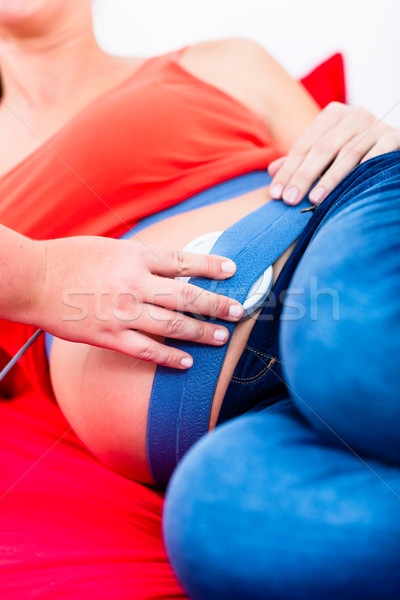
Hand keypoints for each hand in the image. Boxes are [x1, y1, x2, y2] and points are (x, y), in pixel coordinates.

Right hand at [31, 236, 242, 368]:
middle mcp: (134, 284)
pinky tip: (187, 362)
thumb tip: (173, 270)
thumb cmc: (71, 258)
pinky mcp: (110, 337)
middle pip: (187, 295)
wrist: (34, 279)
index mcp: (135, 256)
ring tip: (222, 336)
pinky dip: (170, 357)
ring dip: (202, 332)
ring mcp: (123, 312)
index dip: (211, 266)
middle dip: (217, 303)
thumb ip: (142, 260)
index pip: (184, 261)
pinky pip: (147, 350)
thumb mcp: (112, 247)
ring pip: (173, 325)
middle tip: (239, 309)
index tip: (233, 270)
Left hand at [268, 102, 399, 204]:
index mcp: (332, 115)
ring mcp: (375, 125)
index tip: (275, 195)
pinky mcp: (393, 138)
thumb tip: (271, 170)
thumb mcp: (326, 152)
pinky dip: (360, 173)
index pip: (303, 146)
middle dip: (303, 176)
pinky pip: (375, 157)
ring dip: (329, 179)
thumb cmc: (354, 152)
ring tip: (313, 200)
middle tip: (289, 200)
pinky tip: (347, 191)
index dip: (287, 171)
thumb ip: (301, 160)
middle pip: (321, 149)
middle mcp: (353, 115)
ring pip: (347, 154)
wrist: (393, 145)